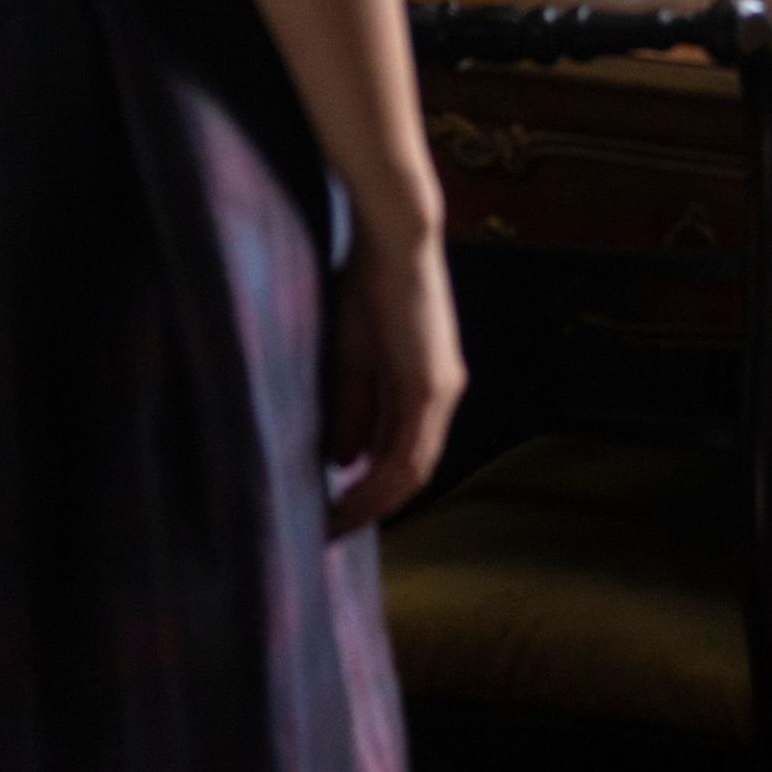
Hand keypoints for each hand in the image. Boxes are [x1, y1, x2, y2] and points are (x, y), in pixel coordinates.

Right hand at [325, 223, 467, 535]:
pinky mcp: (431, 385)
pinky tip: (349, 498)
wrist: (391, 240)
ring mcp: (441, 392)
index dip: (369, 490)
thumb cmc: (367, 286)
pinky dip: (379, 482)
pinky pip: (408, 452)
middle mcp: (442, 395)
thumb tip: (344, 461)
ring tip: (334, 525)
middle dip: (369, 506)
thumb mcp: (352, 359)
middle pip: (410, 472)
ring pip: (412, 469)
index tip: (332, 513)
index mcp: (424, 388)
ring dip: (373, 502)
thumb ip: (353, 409)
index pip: (401, 456)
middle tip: (329, 532)